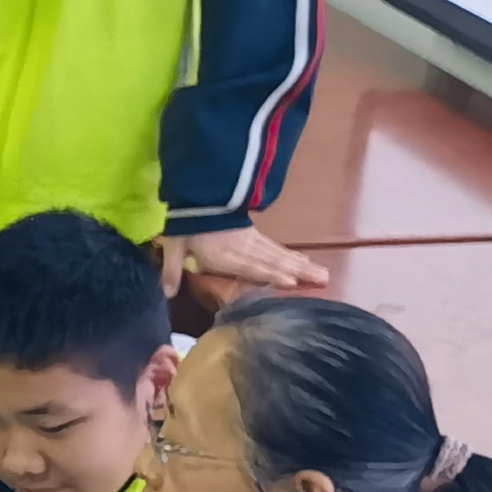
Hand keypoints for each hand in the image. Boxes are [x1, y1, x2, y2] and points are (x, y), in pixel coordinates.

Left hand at [161, 224, 326, 297]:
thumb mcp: (175, 246)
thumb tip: (167, 293)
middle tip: (323, 279)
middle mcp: (245, 248)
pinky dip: (292, 255)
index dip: (270, 273)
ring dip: (301, 264)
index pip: (252, 265)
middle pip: (275, 261)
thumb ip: (173, 270)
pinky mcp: (255, 236)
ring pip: (280, 254)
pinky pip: (276, 248)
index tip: (291, 281)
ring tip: (322, 274)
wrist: (198, 198)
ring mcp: (252, 241)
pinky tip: (304, 261)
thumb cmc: (187, 225)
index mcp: (226, 253)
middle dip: (298, 271)